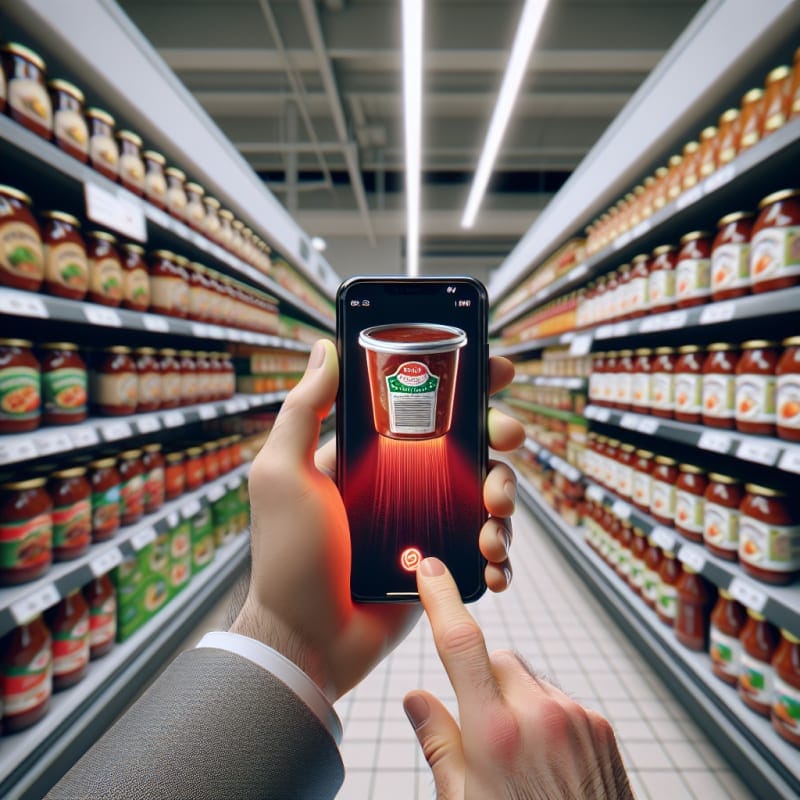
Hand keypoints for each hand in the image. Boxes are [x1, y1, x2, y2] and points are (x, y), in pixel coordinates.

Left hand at [231, 339, 523, 700]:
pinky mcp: (440, 563)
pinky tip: (493, 564)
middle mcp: (402, 483)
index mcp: (370, 455)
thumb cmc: (288, 556)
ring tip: (492, 522)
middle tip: (507, 440)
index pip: (424, 407)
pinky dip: (499, 554)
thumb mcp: (283, 473)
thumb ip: (304, 411)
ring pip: (486, 494)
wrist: (308, 639)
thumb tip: (324, 349)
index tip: (497, 371)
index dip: (465, 385)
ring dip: (505, 498)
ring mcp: (424, 523)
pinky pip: (484, 548)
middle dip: (498, 439)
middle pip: (469, 446)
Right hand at [404, 558, 632, 798]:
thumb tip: (416, 698)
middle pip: (495, 659)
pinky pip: (558, 699)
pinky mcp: (600, 726)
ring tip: (518, 755)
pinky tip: (546, 759)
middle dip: (480, 679)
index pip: (460, 645)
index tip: (429, 570)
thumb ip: (439, 744)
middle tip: (480, 730)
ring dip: (514, 699)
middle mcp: (540, 715)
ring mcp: (576, 718)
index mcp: (496, 734)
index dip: (441, 600)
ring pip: (528, 679)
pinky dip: (544, 715)